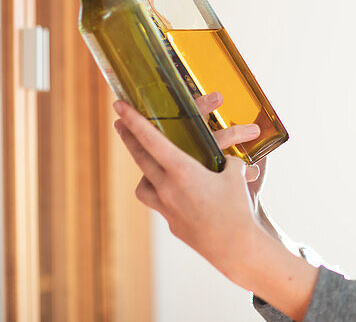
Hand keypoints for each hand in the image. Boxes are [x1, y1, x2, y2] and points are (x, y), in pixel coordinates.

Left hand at [112, 100, 262, 281]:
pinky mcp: (172, 223)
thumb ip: (226, 162)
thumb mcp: (235, 175)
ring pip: (143, 185)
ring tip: (148, 165)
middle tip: (118, 123)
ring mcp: (166, 208)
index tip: (120, 107)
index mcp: (181, 171)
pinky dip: (163, 195)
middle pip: (140, 159)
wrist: (235, 248)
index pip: (151, 140)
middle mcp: (167, 188)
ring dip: (143, 172)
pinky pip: (160, 204)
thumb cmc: (237, 208)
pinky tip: (176, 194)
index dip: (135, 121)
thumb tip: (225, 160)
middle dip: (128, 138)